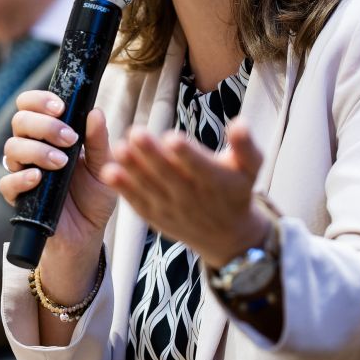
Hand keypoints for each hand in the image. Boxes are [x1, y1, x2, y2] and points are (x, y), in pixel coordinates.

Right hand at [0, 91, 117, 301]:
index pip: (31, 105)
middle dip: (43, 125)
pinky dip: (21, 178)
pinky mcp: (18, 197)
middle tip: (68, 139)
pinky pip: (6, 182)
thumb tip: (95, 112)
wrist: (88, 234)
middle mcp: (32, 147)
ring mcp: (22, 171)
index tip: (61, 107)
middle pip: (20, 121)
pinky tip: (38, 179)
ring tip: (60, 163)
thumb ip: (99, 141)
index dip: (39, 100)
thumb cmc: (94, 196)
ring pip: (12, 147)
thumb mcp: (104, 166)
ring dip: (36, 150)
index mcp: (50, 133)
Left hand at [102, 117, 267, 269]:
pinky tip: (109, 172)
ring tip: (119, 149)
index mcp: (217, 182)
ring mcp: (173, 209)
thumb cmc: (237, 191)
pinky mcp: (157, 217)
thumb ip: (245, 145)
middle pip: (170, 175)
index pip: (201, 167)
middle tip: (136, 133)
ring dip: (133, 170)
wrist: (227, 236)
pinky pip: (139, 203)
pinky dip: (124, 190)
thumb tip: (241, 123)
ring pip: (150, 188)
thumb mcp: (250, 168)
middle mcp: (193, 198)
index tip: (172, 138)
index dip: (187, 154)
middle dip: (152, 155)